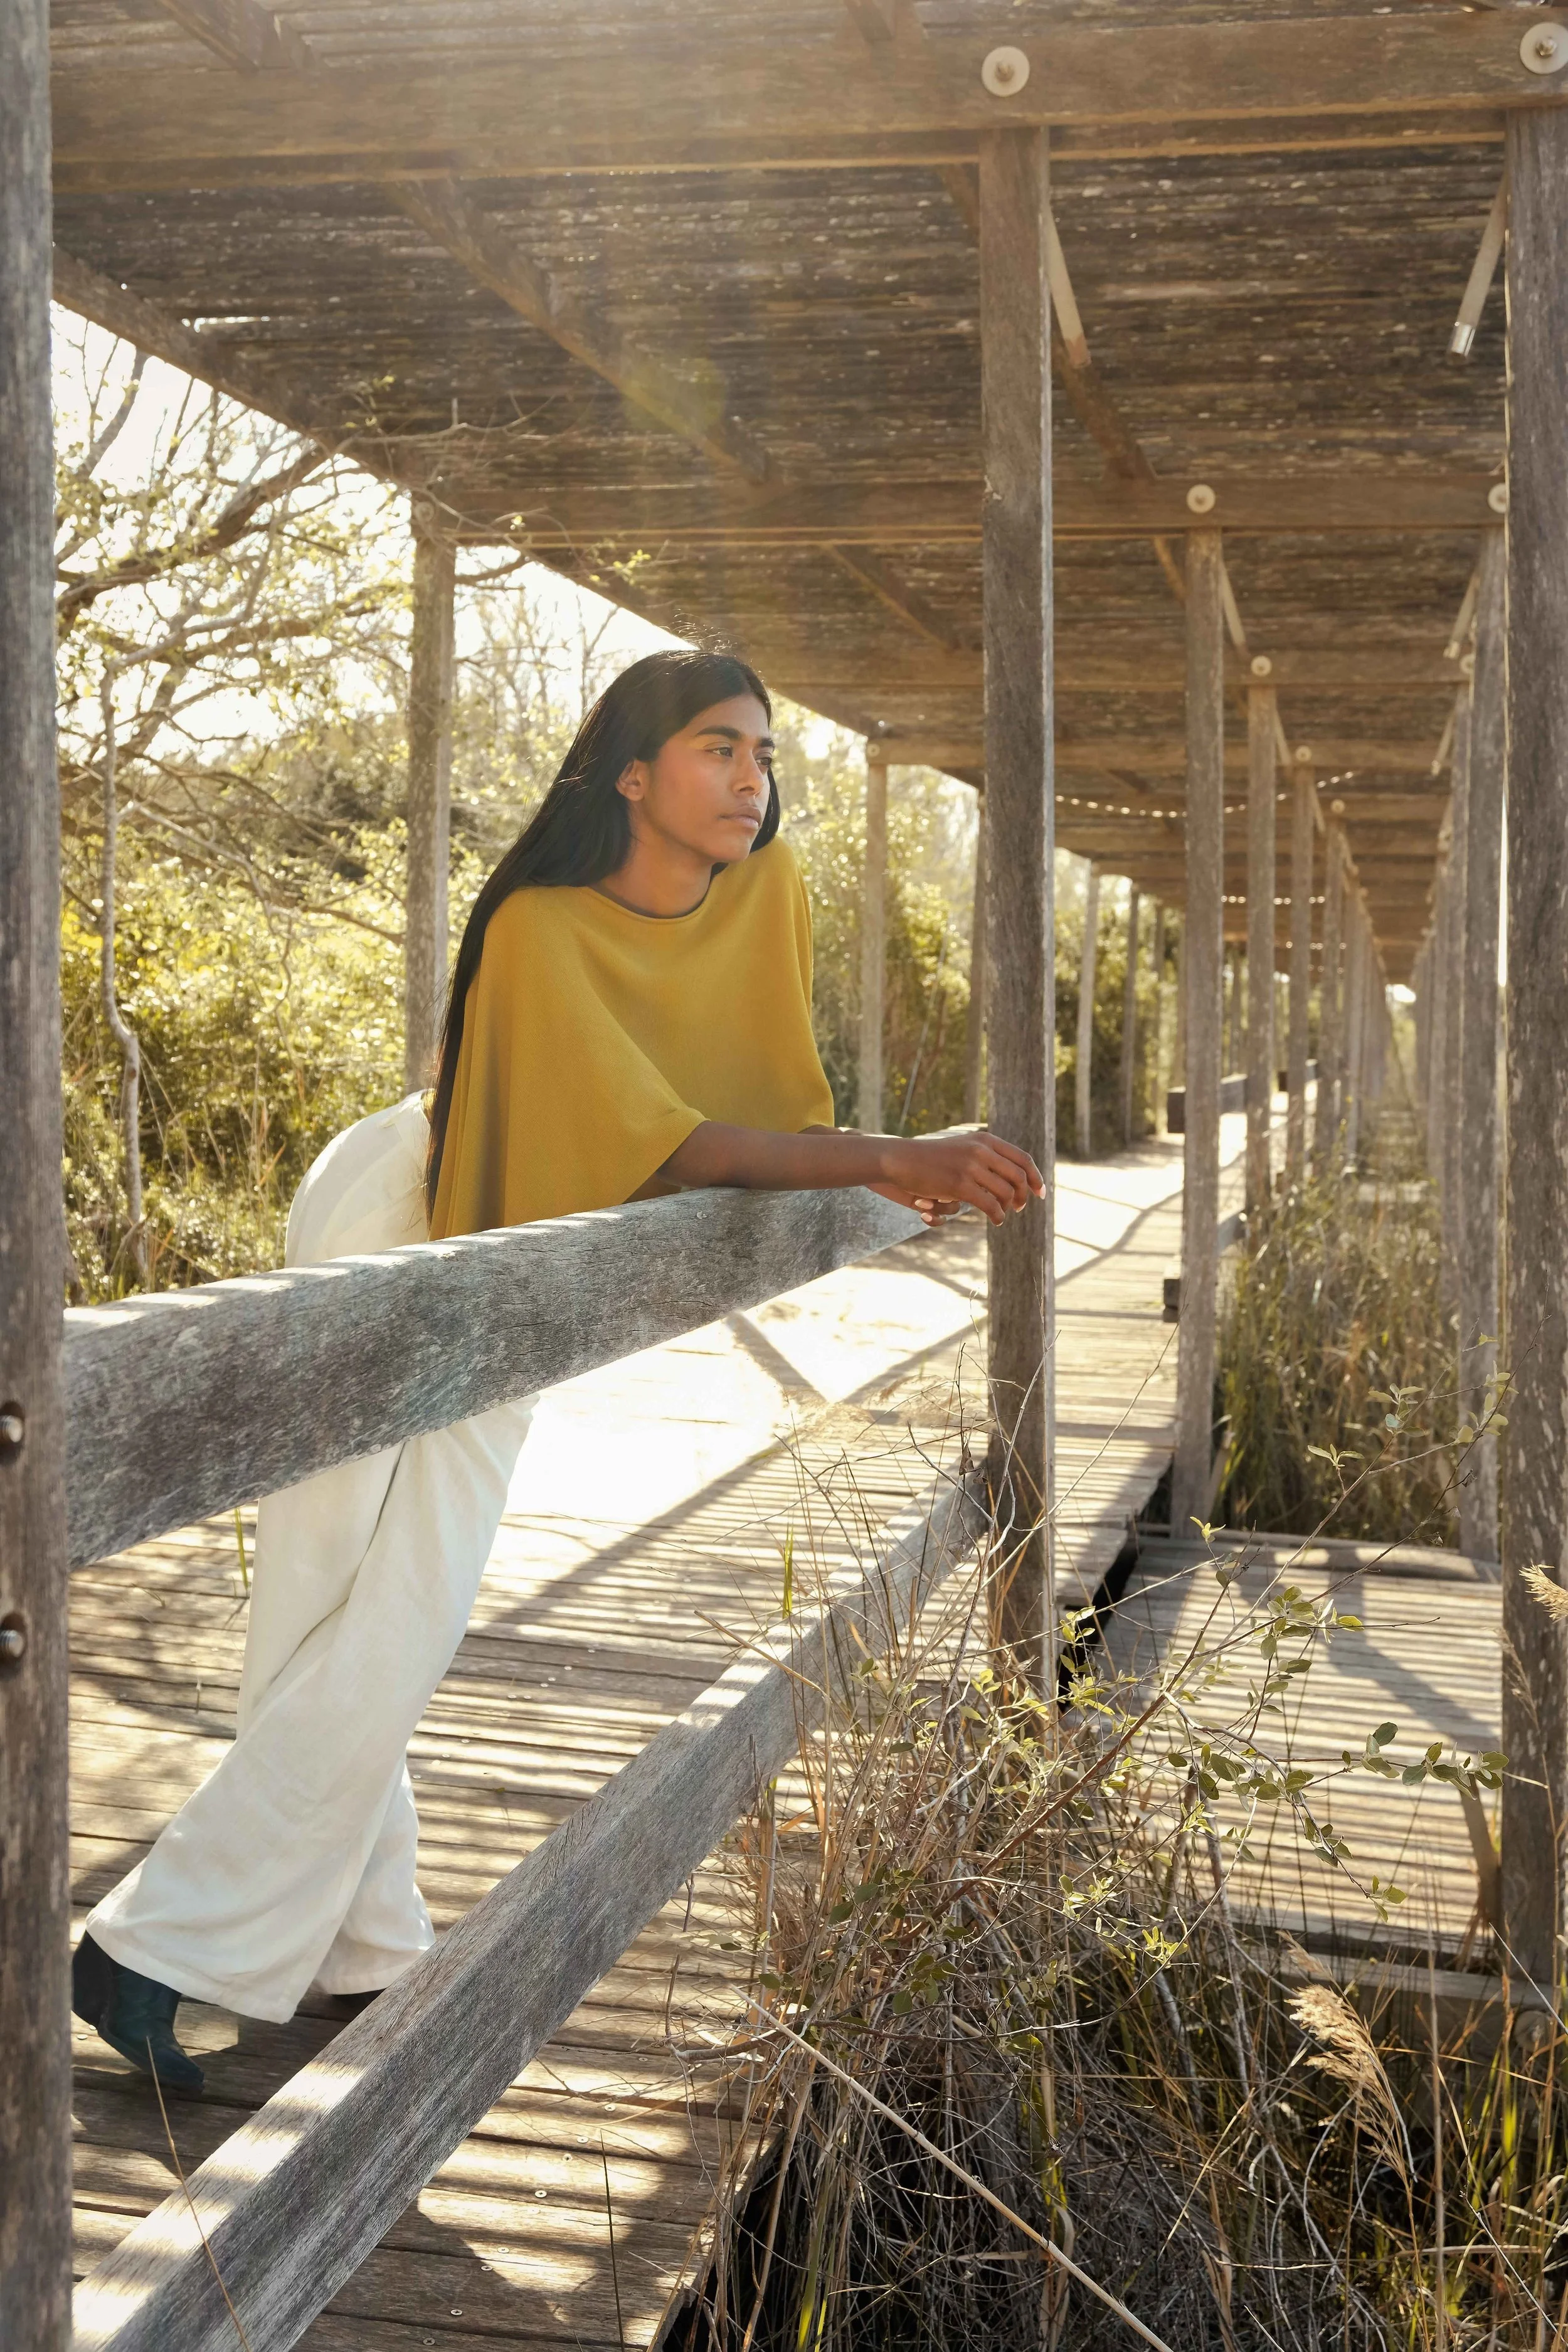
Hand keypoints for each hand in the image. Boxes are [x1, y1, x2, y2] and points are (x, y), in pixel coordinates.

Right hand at [874, 1132, 1043, 1227]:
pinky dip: (997, 1216)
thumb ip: (985, 1154)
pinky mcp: (959, 1185)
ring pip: (1006, 1192)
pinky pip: (990, 1205)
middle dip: (1024, 1195)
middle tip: (1020, 1208)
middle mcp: (981, 1150)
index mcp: (985, 1139)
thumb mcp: (963, 1147)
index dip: (1036, 1177)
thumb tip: (1011, 1172)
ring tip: (1003, 1215)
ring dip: (1009, 1207)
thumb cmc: (933, 1158)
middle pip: (1019, 1176)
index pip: (1023, 1158)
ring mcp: (971, 1166)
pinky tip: (996, 1221)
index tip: (1040, 1193)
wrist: (902, 1160)